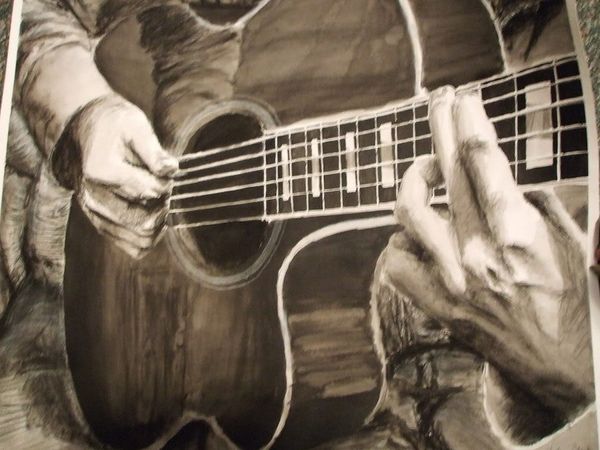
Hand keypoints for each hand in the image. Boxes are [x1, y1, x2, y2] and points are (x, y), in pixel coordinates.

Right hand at [52, 94, 177, 257]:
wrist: (83, 134)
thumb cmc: (112, 127)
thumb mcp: (134, 125)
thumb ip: (153, 150)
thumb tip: (171, 171)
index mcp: (101, 171)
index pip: (151, 191)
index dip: (167, 182)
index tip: (163, 168)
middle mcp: (93, 198)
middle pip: (147, 220)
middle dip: (164, 203)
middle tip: (162, 184)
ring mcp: (96, 215)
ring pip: (143, 238)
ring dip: (159, 221)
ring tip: (157, 198)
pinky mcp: (103, 226)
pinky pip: (136, 247)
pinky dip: (152, 236)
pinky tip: (154, 214)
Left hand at [379, 87, 593, 418]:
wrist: (564, 368)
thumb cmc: (576, 302)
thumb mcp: (572, 243)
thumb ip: (535, 204)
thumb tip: (504, 176)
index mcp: (518, 231)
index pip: (481, 160)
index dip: (467, 122)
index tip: (462, 99)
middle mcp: (478, 252)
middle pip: (442, 175)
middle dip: (439, 129)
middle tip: (439, 103)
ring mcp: (452, 281)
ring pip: (407, 214)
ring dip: (415, 183)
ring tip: (427, 172)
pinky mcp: (437, 305)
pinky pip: (395, 262)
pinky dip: (402, 242)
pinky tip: (418, 239)